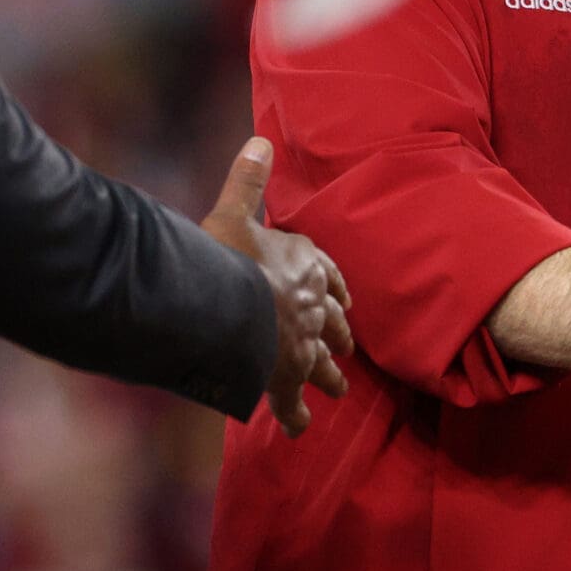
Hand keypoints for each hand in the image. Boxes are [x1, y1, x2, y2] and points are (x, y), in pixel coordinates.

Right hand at [202, 137, 353, 435]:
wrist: (220, 304)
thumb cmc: (224, 256)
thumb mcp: (234, 211)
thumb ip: (248, 180)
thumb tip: (261, 140)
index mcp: (304, 266)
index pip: (328, 276)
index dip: (335, 287)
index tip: (346, 300)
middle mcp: (310, 307)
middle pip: (332, 324)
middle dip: (340, 337)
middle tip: (350, 351)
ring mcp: (299, 345)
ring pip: (322, 365)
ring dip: (329, 377)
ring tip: (338, 389)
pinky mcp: (280, 378)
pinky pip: (291, 403)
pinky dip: (295, 417)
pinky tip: (299, 430)